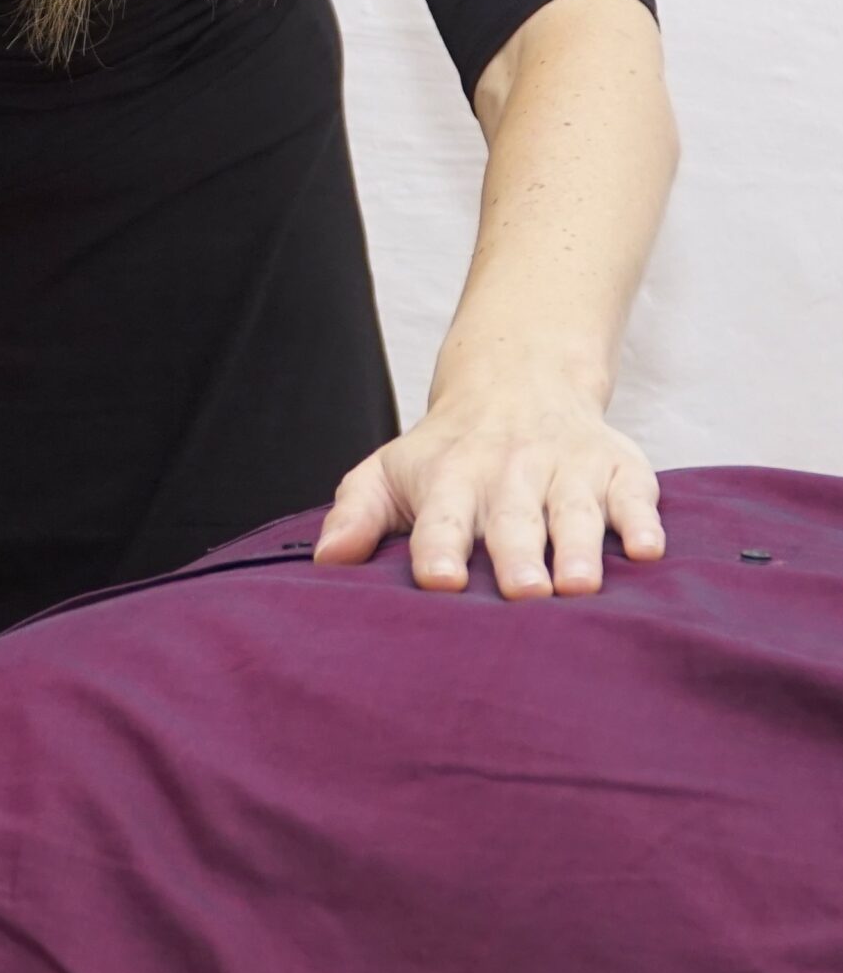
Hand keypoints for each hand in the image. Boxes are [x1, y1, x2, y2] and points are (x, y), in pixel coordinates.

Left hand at [314, 376, 664, 597]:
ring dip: (579, 547)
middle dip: (516, 556)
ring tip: (579, 585)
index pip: (440, 518)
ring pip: (575, 512)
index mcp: (451, 479)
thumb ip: (357, 514)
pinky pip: (635, 495)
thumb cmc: (447, 451)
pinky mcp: (620, 469)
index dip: (437, 548)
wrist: (518, 378)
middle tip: (522, 594)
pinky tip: (647, 551)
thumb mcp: (389, 471)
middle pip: (513, 520)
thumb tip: (325, 561)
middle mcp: (511, 473)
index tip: (437, 580)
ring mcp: (568, 470)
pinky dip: (643, 520)